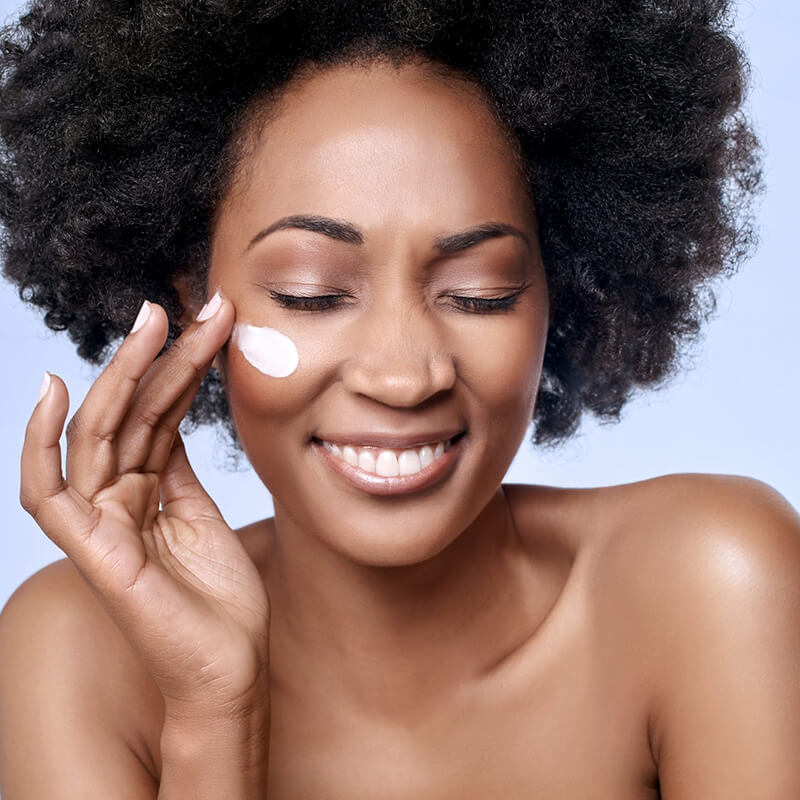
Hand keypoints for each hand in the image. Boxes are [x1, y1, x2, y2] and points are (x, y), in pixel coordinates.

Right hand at [20, 294, 269, 718]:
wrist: (230, 667)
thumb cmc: (221, 600)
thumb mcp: (201, 516)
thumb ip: (175, 468)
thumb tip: (173, 417)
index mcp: (145, 490)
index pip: (158, 414)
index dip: (180, 367)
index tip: (210, 323)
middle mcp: (116, 499)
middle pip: (131, 413)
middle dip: (158, 357)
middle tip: (188, 307)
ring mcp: (99, 522)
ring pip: (100, 434)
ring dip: (124, 374)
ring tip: (153, 322)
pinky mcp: (90, 549)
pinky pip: (48, 491)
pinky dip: (42, 441)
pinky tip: (56, 390)